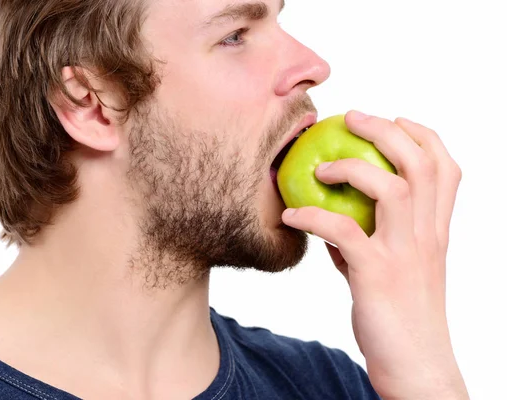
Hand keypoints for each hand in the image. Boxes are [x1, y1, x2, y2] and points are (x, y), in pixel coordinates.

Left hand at [281, 110, 467, 399]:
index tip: (396, 119)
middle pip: (420, 163)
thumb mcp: (394, 269)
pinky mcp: (378, 275)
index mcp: (436, 230)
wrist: (416, 365)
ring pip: (392, 188)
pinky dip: (312, 217)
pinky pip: (342, 232)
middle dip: (386, 131)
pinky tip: (291, 216)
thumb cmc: (401, 315)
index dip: (422, 135)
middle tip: (352, 118)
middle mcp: (427, 235)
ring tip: (322, 168)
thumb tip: (330, 219)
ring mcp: (405, 253)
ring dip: (353, 167)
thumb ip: (369, 239)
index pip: (445, 168)